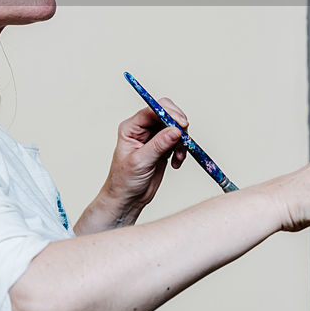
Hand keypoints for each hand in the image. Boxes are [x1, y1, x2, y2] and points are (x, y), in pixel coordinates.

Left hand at [94, 97, 189, 224]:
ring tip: (179, 157)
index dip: (169, 113)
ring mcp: (153, 138)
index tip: (182, 124)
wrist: (128, 199)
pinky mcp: (163, 148)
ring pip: (175, 127)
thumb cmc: (125, 180)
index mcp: (131, 128)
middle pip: (166, 114)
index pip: (152, 110)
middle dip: (178, 124)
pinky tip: (176, 163)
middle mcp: (142, 129)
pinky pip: (178, 141)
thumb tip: (175, 130)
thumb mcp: (141, 162)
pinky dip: (181, 150)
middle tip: (185, 138)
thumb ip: (158, 145)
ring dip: (181, 140)